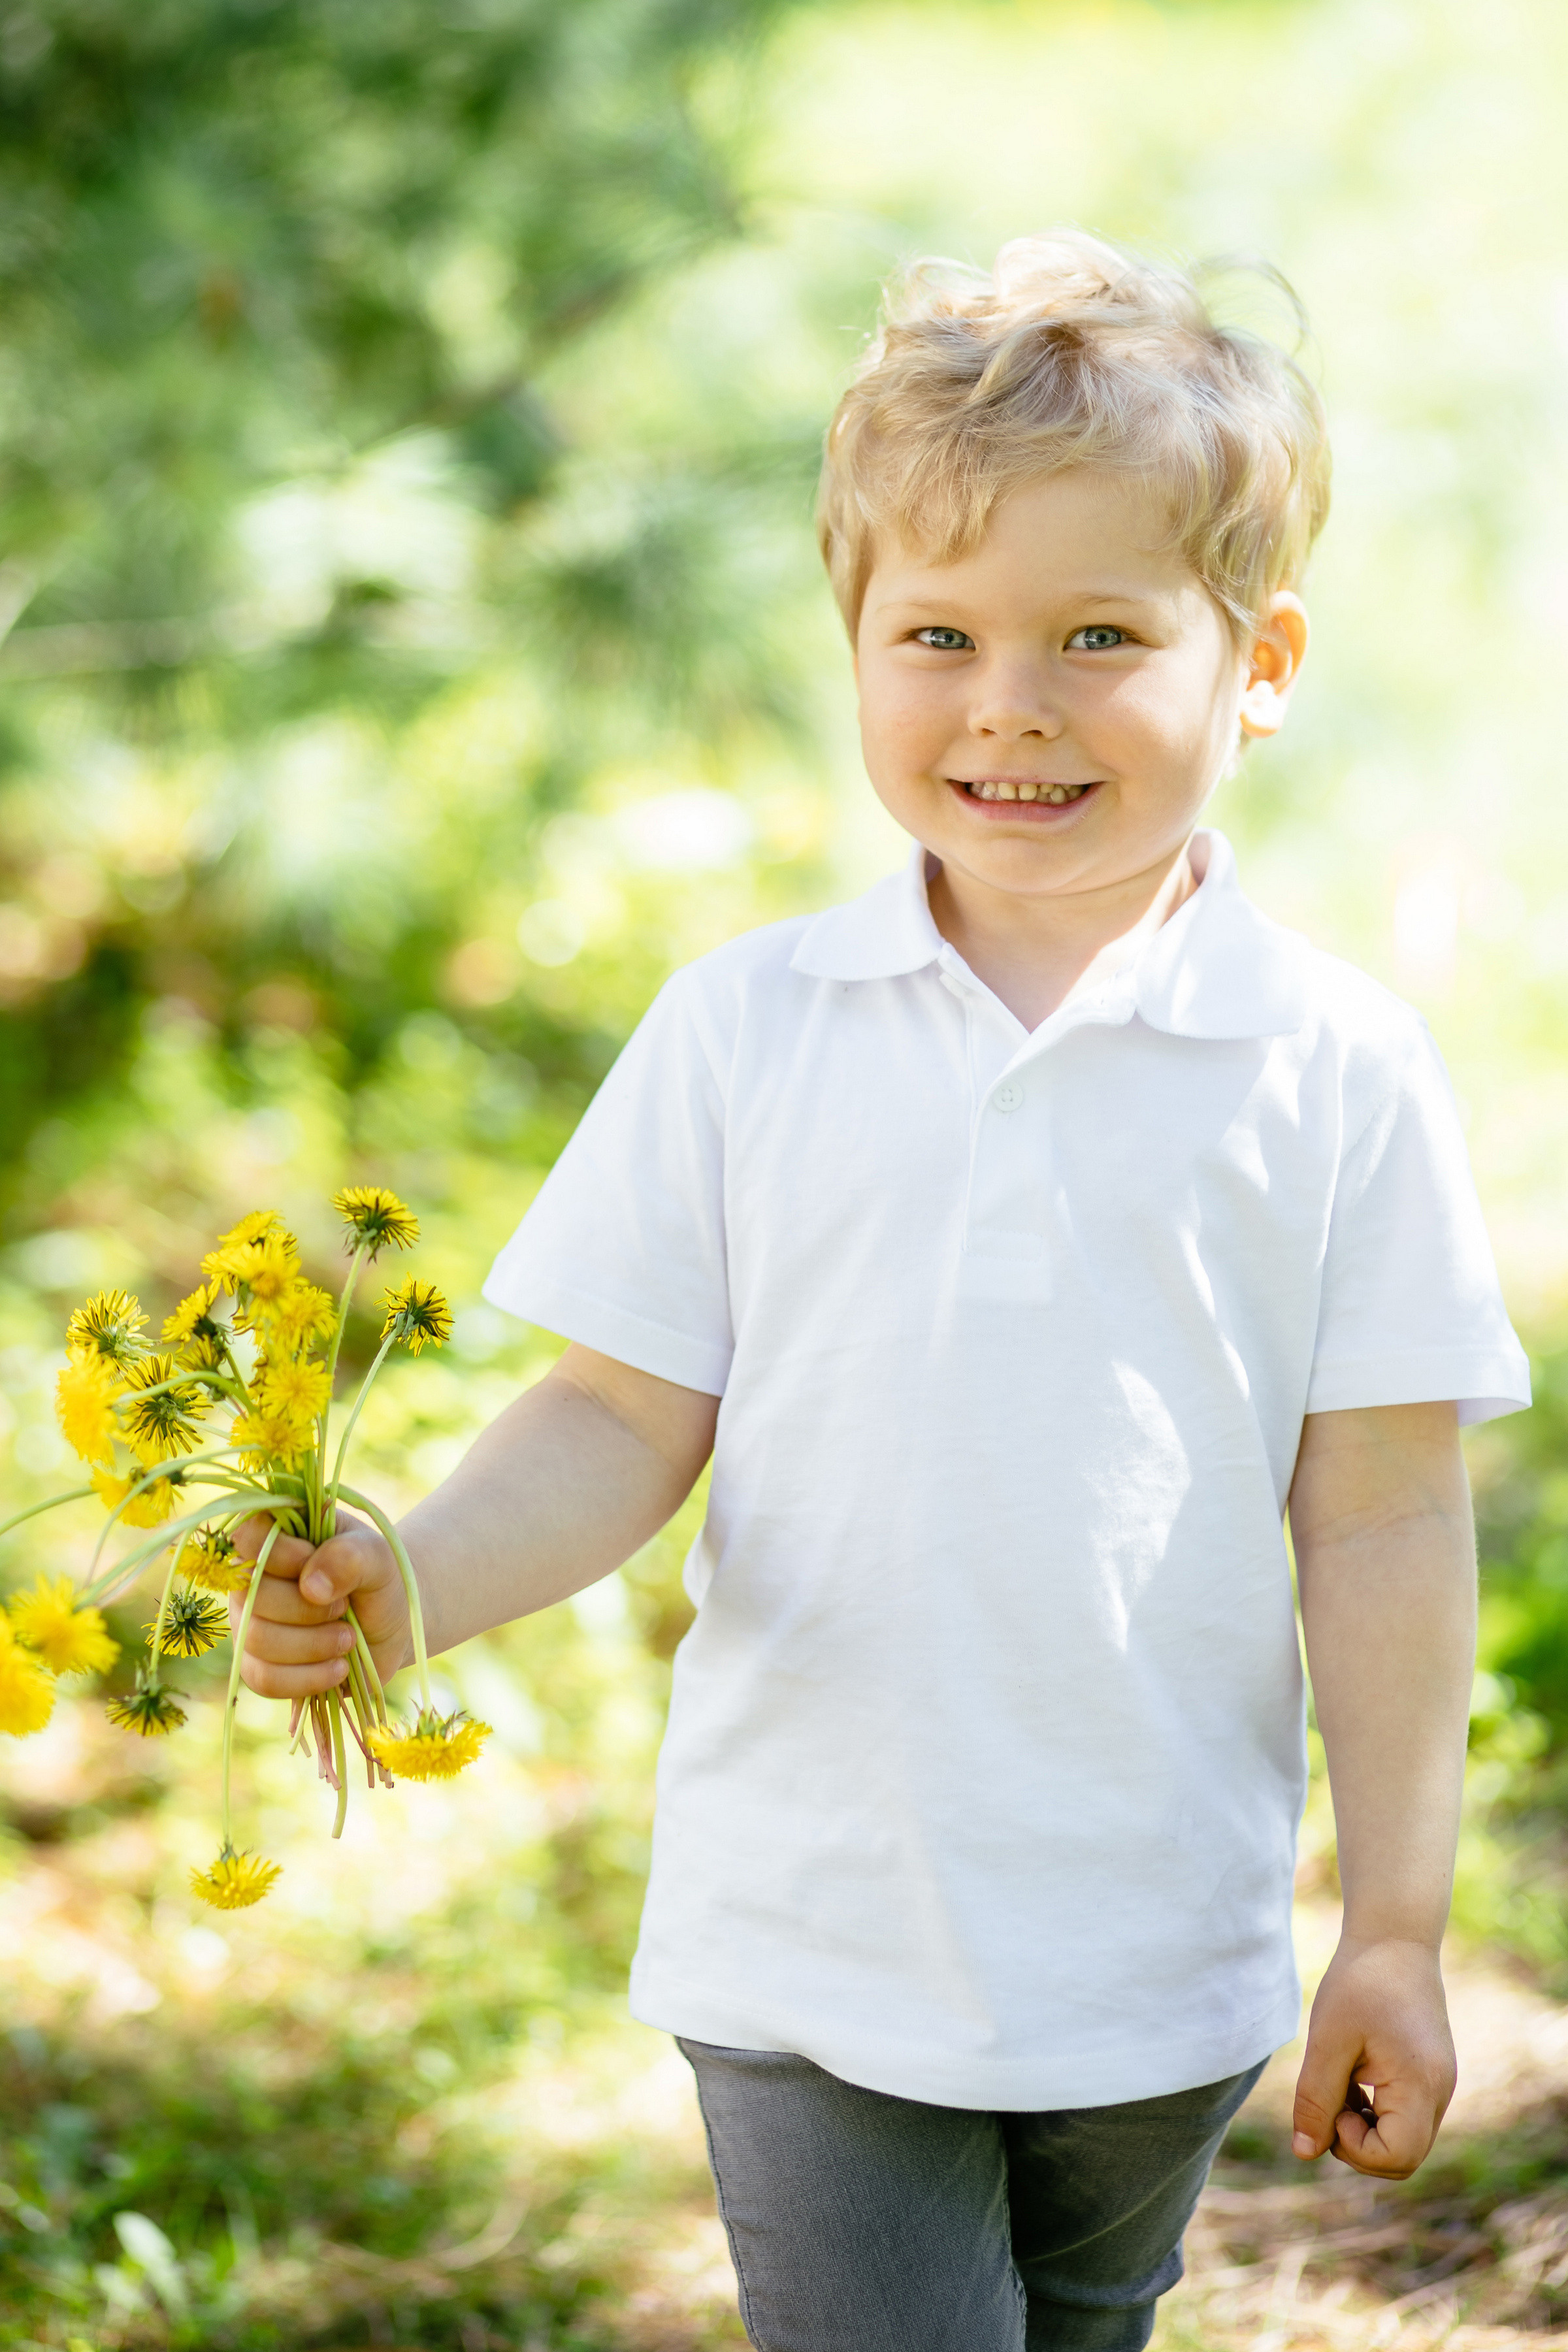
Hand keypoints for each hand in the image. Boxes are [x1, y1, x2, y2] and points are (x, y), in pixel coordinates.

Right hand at [230, 1509, 411, 1699]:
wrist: (390, 1624)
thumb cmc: (379, 1578)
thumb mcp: (378, 1558)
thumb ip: (349, 1557)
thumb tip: (311, 1586)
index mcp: (276, 1536)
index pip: (248, 1535)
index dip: (280, 1555)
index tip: (314, 1561)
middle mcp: (252, 1580)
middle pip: (253, 1598)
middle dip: (307, 1609)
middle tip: (345, 1607)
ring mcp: (250, 1623)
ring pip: (256, 1640)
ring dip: (312, 1645)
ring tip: (349, 1638)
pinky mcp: (260, 1665)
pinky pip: (263, 1679)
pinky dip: (307, 1678)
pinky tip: (339, 1668)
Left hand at [1292, 1934, 1456, 2177]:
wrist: (1395, 1936)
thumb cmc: (1360, 1982)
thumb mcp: (1327, 2040)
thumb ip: (1315, 2100)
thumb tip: (1304, 2152)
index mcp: (1421, 2086)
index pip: (1396, 2158)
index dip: (1354, 2147)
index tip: (1332, 2103)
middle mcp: (1441, 2093)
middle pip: (1402, 2158)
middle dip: (1357, 2144)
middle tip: (1331, 2097)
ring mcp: (1440, 2086)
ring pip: (1403, 2140)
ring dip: (1364, 2128)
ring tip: (1340, 2081)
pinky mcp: (1432, 2077)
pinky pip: (1406, 2117)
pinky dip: (1375, 2111)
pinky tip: (1353, 2077)